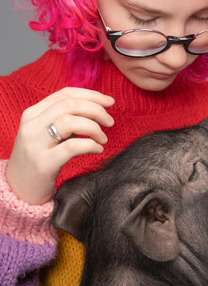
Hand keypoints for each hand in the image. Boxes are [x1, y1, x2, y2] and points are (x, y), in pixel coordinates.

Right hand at [6, 87, 114, 204]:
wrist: (19, 191)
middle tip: (110, 122)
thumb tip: (96, 110)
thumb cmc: (39, 161)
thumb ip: (66, 121)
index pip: (65, 94)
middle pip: (70, 105)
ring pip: (71, 122)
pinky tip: (98, 149)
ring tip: (103, 139)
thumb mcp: (47, 135)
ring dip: (94, 128)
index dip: (91, 95)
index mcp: (32, 114)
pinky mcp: (43, 163)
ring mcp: (35, 144)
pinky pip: (72, 147)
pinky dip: (90, 145)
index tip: (109, 102)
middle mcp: (31, 126)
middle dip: (96, 110)